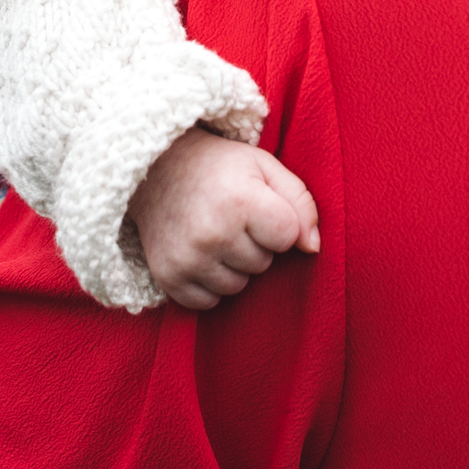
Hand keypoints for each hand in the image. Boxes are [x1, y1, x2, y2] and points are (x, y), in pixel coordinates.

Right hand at [128, 127, 320, 310]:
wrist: (155, 169)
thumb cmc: (219, 167)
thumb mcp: (264, 166)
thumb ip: (300, 202)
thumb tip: (313, 248)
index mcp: (240, 201)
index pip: (288, 237)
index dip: (280, 223)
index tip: (260, 206)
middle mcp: (212, 233)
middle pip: (264, 263)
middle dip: (256, 243)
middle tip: (231, 216)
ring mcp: (188, 259)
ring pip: (239, 286)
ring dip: (233, 265)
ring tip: (215, 232)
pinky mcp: (168, 277)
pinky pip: (208, 301)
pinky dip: (209, 283)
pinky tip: (200, 252)